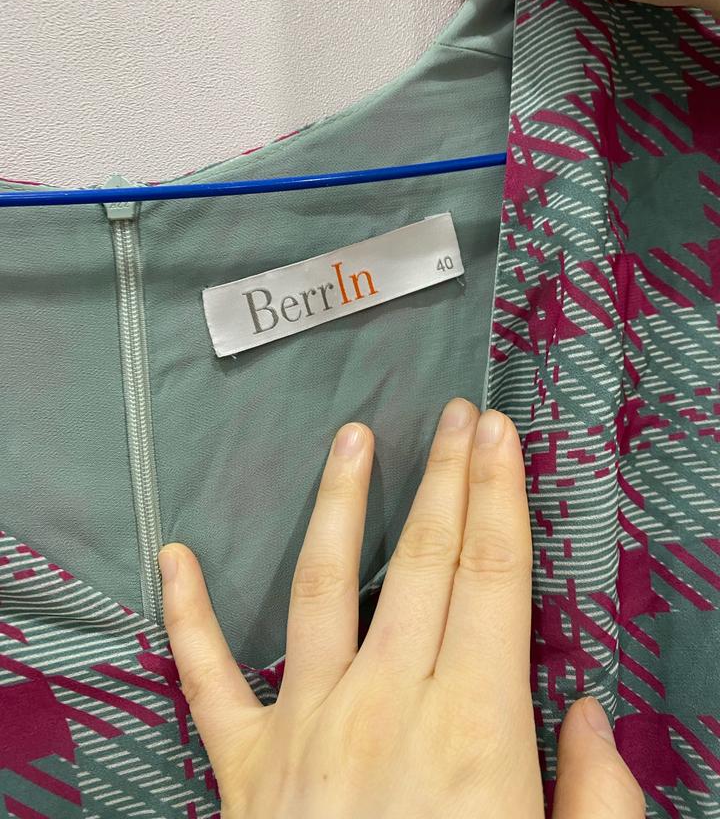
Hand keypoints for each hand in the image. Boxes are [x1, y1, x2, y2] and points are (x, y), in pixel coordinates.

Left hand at [159, 401, 644, 817]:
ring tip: (352, 442)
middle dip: (445, 477)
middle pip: (423, 560)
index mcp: (472, 728)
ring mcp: (305, 727)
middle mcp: (385, 705)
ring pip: (321, 584)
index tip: (498, 436)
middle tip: (455, 415)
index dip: (499, 494)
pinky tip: (172, 557)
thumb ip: (593, 797)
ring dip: (340, 504)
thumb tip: (586, 714)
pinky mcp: (243, 766)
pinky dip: (187, 614)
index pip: (493, 575)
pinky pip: (207, 677)